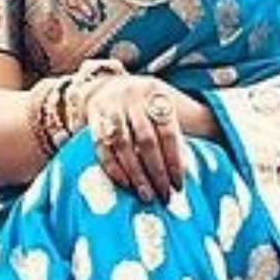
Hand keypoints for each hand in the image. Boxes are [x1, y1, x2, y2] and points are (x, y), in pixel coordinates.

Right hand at [85, 70, 185, 199]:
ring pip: (123, 144)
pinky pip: (101, 145)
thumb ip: (176, 133)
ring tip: (146, 194)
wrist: (110, 85)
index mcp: (156, 93)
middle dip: (156, 171)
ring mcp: (110, 104)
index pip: (168, 131)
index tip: (178, 185)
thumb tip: (186, 170)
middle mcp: (132, 96)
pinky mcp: (93, 114)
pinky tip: (125, 183)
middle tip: (163, 194)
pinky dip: (113, 167)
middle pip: (146, 140)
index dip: (174, 160)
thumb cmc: (145, 105)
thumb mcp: (163, 107)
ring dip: (135, 174)